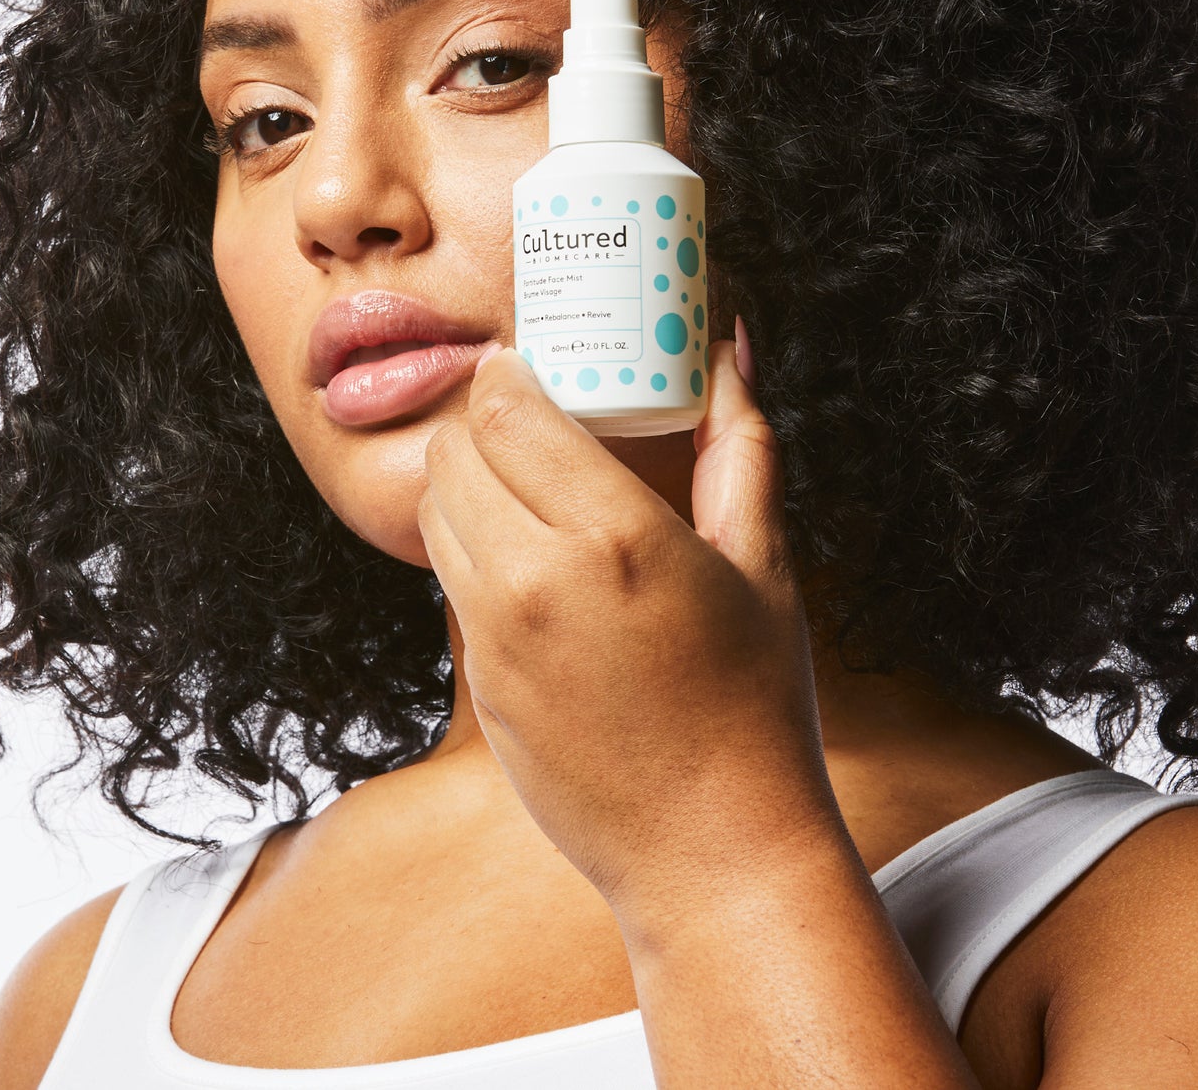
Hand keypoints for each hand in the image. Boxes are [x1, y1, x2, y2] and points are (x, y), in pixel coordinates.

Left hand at [417, 326, 838, 937]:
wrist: (712, 851)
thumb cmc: (755, 702)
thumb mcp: (763, 562)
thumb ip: (738, 442)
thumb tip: (731, 345)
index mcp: (612, 534)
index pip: (505, 412)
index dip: (502, 373)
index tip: (522, 362)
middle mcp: (533, 579)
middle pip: (451, 454)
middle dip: (478, 421)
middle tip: (522, 416)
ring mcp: (492, 637)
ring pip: (434, 515)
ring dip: (463, 481)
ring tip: (521, 482)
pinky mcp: (476, 682)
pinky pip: (449, 581)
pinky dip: (471, 548)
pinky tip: (528, 559)